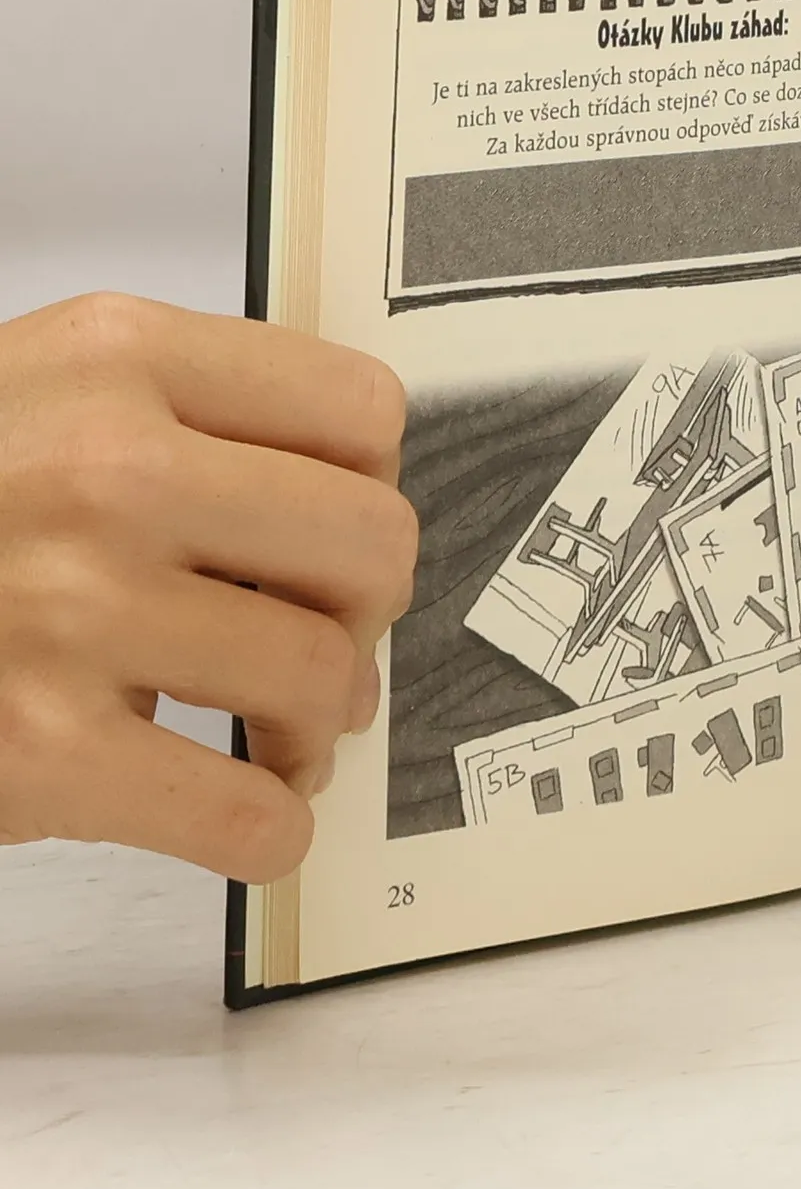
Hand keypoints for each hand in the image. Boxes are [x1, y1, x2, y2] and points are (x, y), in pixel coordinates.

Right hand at [0, 294, 415, 881]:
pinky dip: (272, 829)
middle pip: (372, 540)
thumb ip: (191, 421)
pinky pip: (247, 813)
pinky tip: (246, 808)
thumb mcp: (46, 395)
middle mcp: (106, 468)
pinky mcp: (39, 753)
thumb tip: (350, 509)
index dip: (373, 481)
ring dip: (320, 720)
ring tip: (277, 726)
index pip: (362, 410)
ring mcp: (71, 610)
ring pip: (325, 675)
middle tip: (325, 630)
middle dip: (366, 605)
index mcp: (117, 359)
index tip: (340, 522)